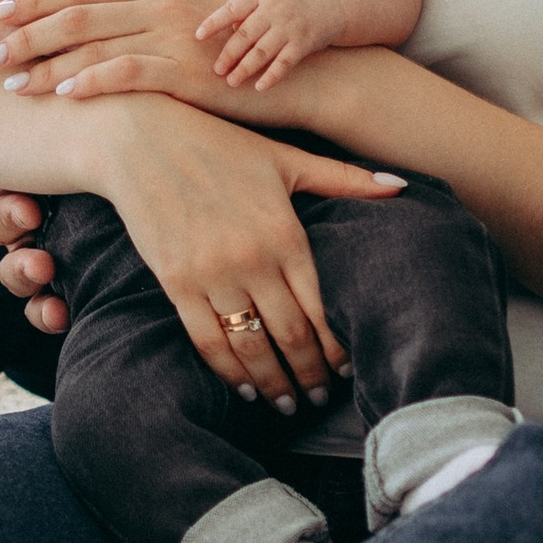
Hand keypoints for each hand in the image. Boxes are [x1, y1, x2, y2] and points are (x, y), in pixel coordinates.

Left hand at [0, 0, 225, 89]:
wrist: (300, 63)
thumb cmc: (239, 44)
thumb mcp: (191, 12)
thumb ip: (146, 12)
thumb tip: (101, 26)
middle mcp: (158, 0)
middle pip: (75, 12)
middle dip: (25, 33)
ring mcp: (173, 32)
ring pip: (93, 43)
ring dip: (47, 64)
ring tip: (12, 83)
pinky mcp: (188, 68)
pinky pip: (130, 71)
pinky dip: (92, 81)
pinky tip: (64, 95)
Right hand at [0, 109, 402, 406]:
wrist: (140, 137)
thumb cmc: (219, 144)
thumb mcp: (284, 157)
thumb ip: (343, 179)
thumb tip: (401, 186)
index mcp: (286, 232)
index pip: (322, 306)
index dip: (337, 347)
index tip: (347, 369)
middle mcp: (252, 259)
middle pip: (291, 336)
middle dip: (309, 374)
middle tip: (320, 400)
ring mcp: (212, 274)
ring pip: (251, 346)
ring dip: (273, 383)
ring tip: (286, 404)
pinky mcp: (176, 282)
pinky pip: (207, 341)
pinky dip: (229, 371)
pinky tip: (245, 388)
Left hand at [197, 0, 334, 93]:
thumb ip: (248, 8)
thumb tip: (226, 28)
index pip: (232, 8)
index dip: (214, 22)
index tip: (198, 37)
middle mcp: (275, 9)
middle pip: (245, 35)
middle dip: (228, 54)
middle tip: (217, 70)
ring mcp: (290, 27)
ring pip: (261, 52)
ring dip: (244, 69)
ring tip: (231, 81)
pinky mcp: (304, 43)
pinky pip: (284, 63)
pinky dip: (271, 76)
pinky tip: (259, 87)